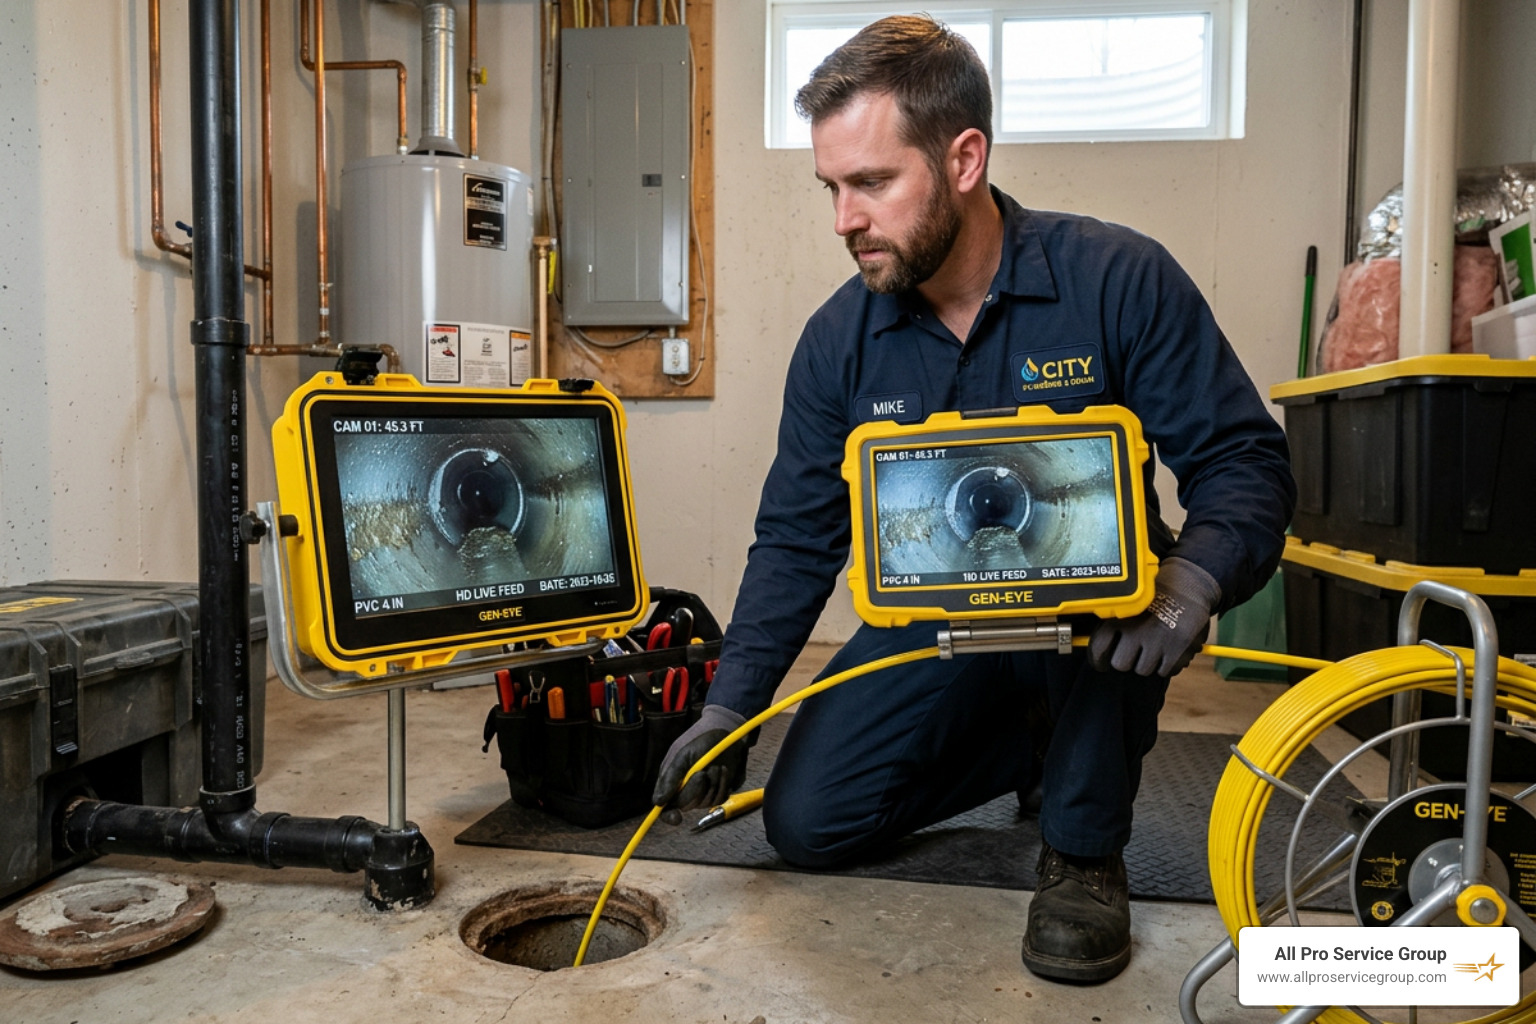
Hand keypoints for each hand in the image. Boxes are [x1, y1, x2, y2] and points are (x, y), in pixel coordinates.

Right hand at [652, 704, 748, 822]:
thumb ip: (671, 778)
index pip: (664, 806)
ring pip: (704, 803)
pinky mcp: (717, 790)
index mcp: (671, 780)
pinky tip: (722, 770)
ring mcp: (702, 791)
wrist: (726, 732)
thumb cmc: (700, 740)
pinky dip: (722, 785)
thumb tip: (658, 802)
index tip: (676, 819)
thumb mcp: (683, 755)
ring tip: (714, 766)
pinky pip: (719, 799)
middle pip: (686, 805)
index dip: (668, 816)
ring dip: (711, 784)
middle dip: (695, 790)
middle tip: (702, 773)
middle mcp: (685, 788)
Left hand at [1088, 557, 1221, 677]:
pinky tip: (1168, 650)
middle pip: (1120, 664)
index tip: (1102, 664)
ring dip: (1147, 663)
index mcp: (1121, 617)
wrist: (1189, 585)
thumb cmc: (1156, 596)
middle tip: (1133, 653)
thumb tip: (1101, 649)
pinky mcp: (1177, 651)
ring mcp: (1157, 642)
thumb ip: (1114, 623)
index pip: (1099, 647)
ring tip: (1154, 647)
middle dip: (1126, 661)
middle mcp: (1137, 630)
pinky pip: (1165, 671)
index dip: (1098, 660)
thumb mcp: (1130, 603)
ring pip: (1143, 670)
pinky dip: (1166, 665)